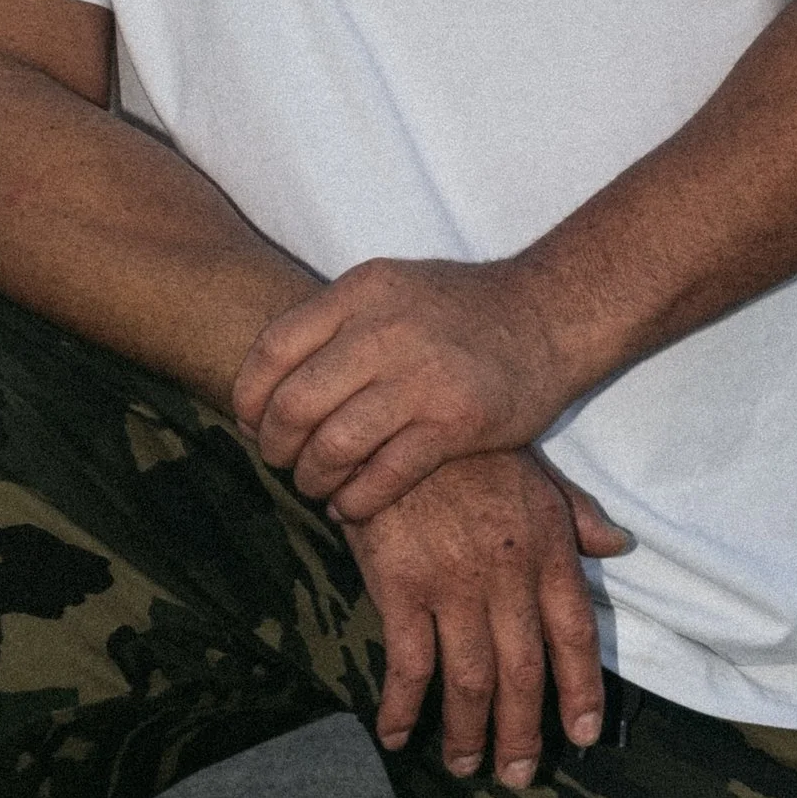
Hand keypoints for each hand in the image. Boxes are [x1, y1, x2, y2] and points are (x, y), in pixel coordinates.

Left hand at [235, 257, 571, 519]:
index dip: (249, 396)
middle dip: (276, 446)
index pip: (275, 349)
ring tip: (316, 486)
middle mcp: (386, 331)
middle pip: (296, 404)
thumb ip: (334, 327)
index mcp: (362, 292)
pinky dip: (356, 500)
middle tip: (280, 462)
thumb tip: (265, 386)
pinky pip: (382, 476)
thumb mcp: (391, 291)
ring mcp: (422, 377)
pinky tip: (351, 505)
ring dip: (312, 478)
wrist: (548, 317)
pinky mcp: (455, 422)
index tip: (248, 422)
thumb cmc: (459, 311)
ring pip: (334, 446)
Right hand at [343, 452, 634, 788]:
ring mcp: (452, 585)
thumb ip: (578, 519)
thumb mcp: (537, 476)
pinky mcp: (399, 586)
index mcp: (548, 552)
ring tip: (467, 766)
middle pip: (524, 674)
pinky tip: (397, 736)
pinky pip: (406, 663)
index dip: (581, 693)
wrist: (396, 417)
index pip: (575, 637)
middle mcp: (507, 577)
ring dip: (469, 732)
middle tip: (519, 775)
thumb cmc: (471, 449)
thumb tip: (620, 546)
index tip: (584, 735)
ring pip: (469, 680)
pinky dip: (403, 708)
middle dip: (523, 733)